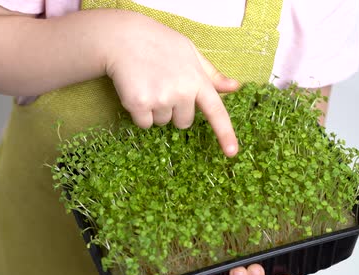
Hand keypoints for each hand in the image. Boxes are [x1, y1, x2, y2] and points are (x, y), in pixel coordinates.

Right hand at [104, 12, 239, 156]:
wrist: (124, 38)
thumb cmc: (159, 43)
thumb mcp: (190, 53)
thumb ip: (211, 74)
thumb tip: (234, 87)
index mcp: (198, 80)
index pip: (216, 111)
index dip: (225, 134)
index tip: (231, 152)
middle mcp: (182, 92)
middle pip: (184, 122)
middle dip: (174, 111)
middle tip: (163, 86)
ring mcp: (160, 99)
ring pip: (162, 123)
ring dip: (155, 110)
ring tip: (148, 84)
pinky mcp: (139, 104)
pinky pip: (144, 124)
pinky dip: (139, 113)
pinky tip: (136, 90)